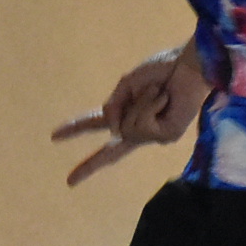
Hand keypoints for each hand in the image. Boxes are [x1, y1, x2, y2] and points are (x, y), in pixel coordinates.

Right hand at [51, 46, 208, 184]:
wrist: (190, 64)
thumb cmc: (163, 69)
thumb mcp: (128, 83)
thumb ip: (113, 105)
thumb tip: (112, 131)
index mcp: (128, 111)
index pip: (98, 123)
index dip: (76, 128)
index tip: (54, 136)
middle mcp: (139, 127)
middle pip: (109, 151)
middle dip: (88, 165)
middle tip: (69, 182)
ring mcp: (153, 135)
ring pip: (127, 127)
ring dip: (140, 103)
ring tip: (157, 91)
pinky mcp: (167, 136)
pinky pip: (144, 124)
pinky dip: (151, 105)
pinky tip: (165, 98)